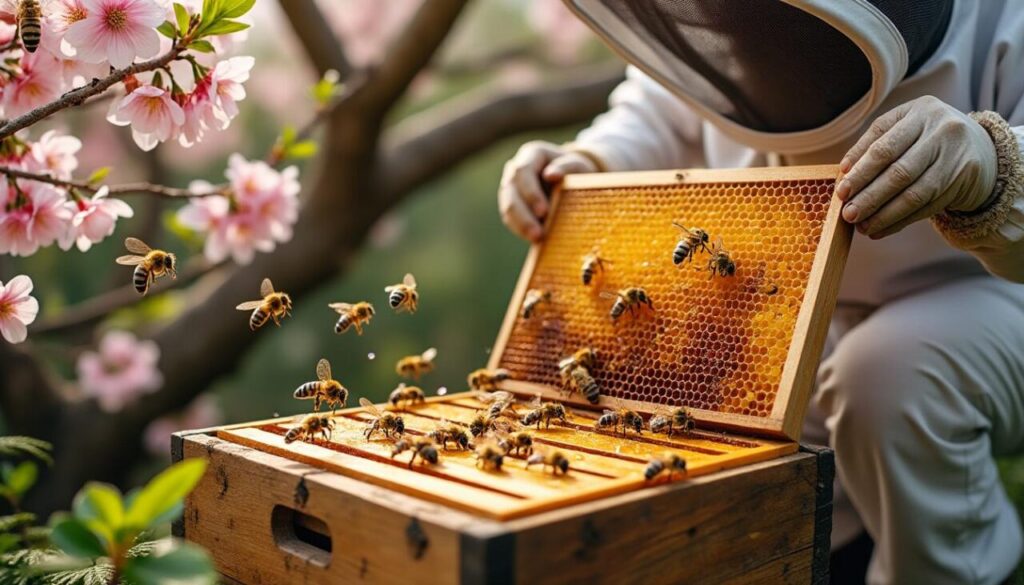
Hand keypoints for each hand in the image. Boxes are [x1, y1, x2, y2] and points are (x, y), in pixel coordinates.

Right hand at [498, 140, 597, 241]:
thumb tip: (551, 175)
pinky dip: (521, 230)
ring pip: (507, 207)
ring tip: (537, 240)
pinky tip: (534, 240)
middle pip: (510, 191)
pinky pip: (510, 219)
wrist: (572, 180)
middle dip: (523, 215)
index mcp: (531, 154)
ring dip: (520, 225)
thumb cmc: (577, 171)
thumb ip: (567, 166)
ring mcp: (511, 187)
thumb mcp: (578, 165)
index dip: (531, 193)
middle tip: (538, 234)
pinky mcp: (512, 205)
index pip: (523, 172)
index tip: (544, 212)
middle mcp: (515, 169)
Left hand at [836, 96, 997, 238]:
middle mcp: (942, 131)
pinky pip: (927, 207)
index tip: (842, 191)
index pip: (884, 147)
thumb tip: (845, 172)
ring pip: (914, 194)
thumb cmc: (928, 137)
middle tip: (848, 214)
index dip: (860, 172)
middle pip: (899, 172)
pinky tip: (880, 230)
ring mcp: (956, 156)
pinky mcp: (964, 180)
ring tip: (862, 227)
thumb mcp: (904, 127)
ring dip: (883, 214)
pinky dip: (900, 221)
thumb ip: (874, 143)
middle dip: (869, 197)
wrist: (981, 147)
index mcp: (921, 111)